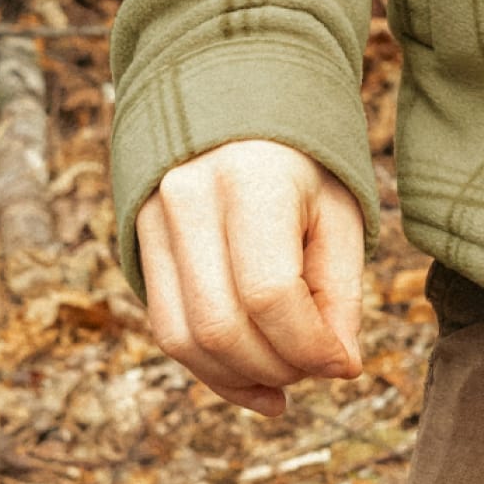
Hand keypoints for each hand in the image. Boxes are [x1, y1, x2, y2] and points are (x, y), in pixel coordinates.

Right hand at [137, 140, 365, 418]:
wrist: (240, 102)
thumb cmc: (304, 163)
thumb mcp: (340, 210)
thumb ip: (341, 289)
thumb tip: (339, 367)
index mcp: (251, 177)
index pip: (270, 293)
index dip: (308, 345)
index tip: (343, 364)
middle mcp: (189, 196)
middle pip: (221, 325)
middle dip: (276, 368)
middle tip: (317, 370)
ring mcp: (154, 220)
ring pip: (185, 339)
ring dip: (241, 379)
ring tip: (287, 379)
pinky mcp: (140, 244)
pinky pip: (167, 330)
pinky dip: (212, 369)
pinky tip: (253, 381)